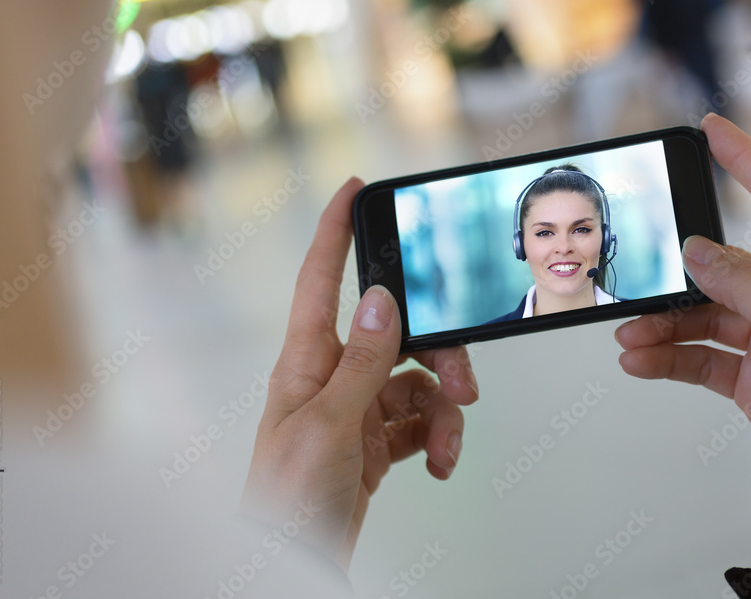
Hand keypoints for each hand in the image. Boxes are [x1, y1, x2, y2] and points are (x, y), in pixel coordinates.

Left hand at [238, 178, 478, 569]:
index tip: (352, 190)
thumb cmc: (286, 500)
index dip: (334, 232)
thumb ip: (362, 363)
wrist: (291, 563)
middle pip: (398, 336)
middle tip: (464, 382)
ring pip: (417, 383)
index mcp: (307, 363)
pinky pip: (419, 422)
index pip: (320, 281)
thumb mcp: (327, 426)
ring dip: (443, 409)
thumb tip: (383, 302)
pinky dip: (437, 438)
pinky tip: (438, 461)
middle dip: (438, 354)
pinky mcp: (374, 444)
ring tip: (448, 442)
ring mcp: (355, 411)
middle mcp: (332, 379)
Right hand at [615, 114, 750, 485]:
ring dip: (664, 326)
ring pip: (706, 316)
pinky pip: (702, 356)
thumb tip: (699, 251)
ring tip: (630, 337)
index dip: (747, 160)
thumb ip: (741, 280)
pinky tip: (642, 360)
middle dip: (678, 281)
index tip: (713, 131)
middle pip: (726, 270)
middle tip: (641, 280)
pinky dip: (670, 357)